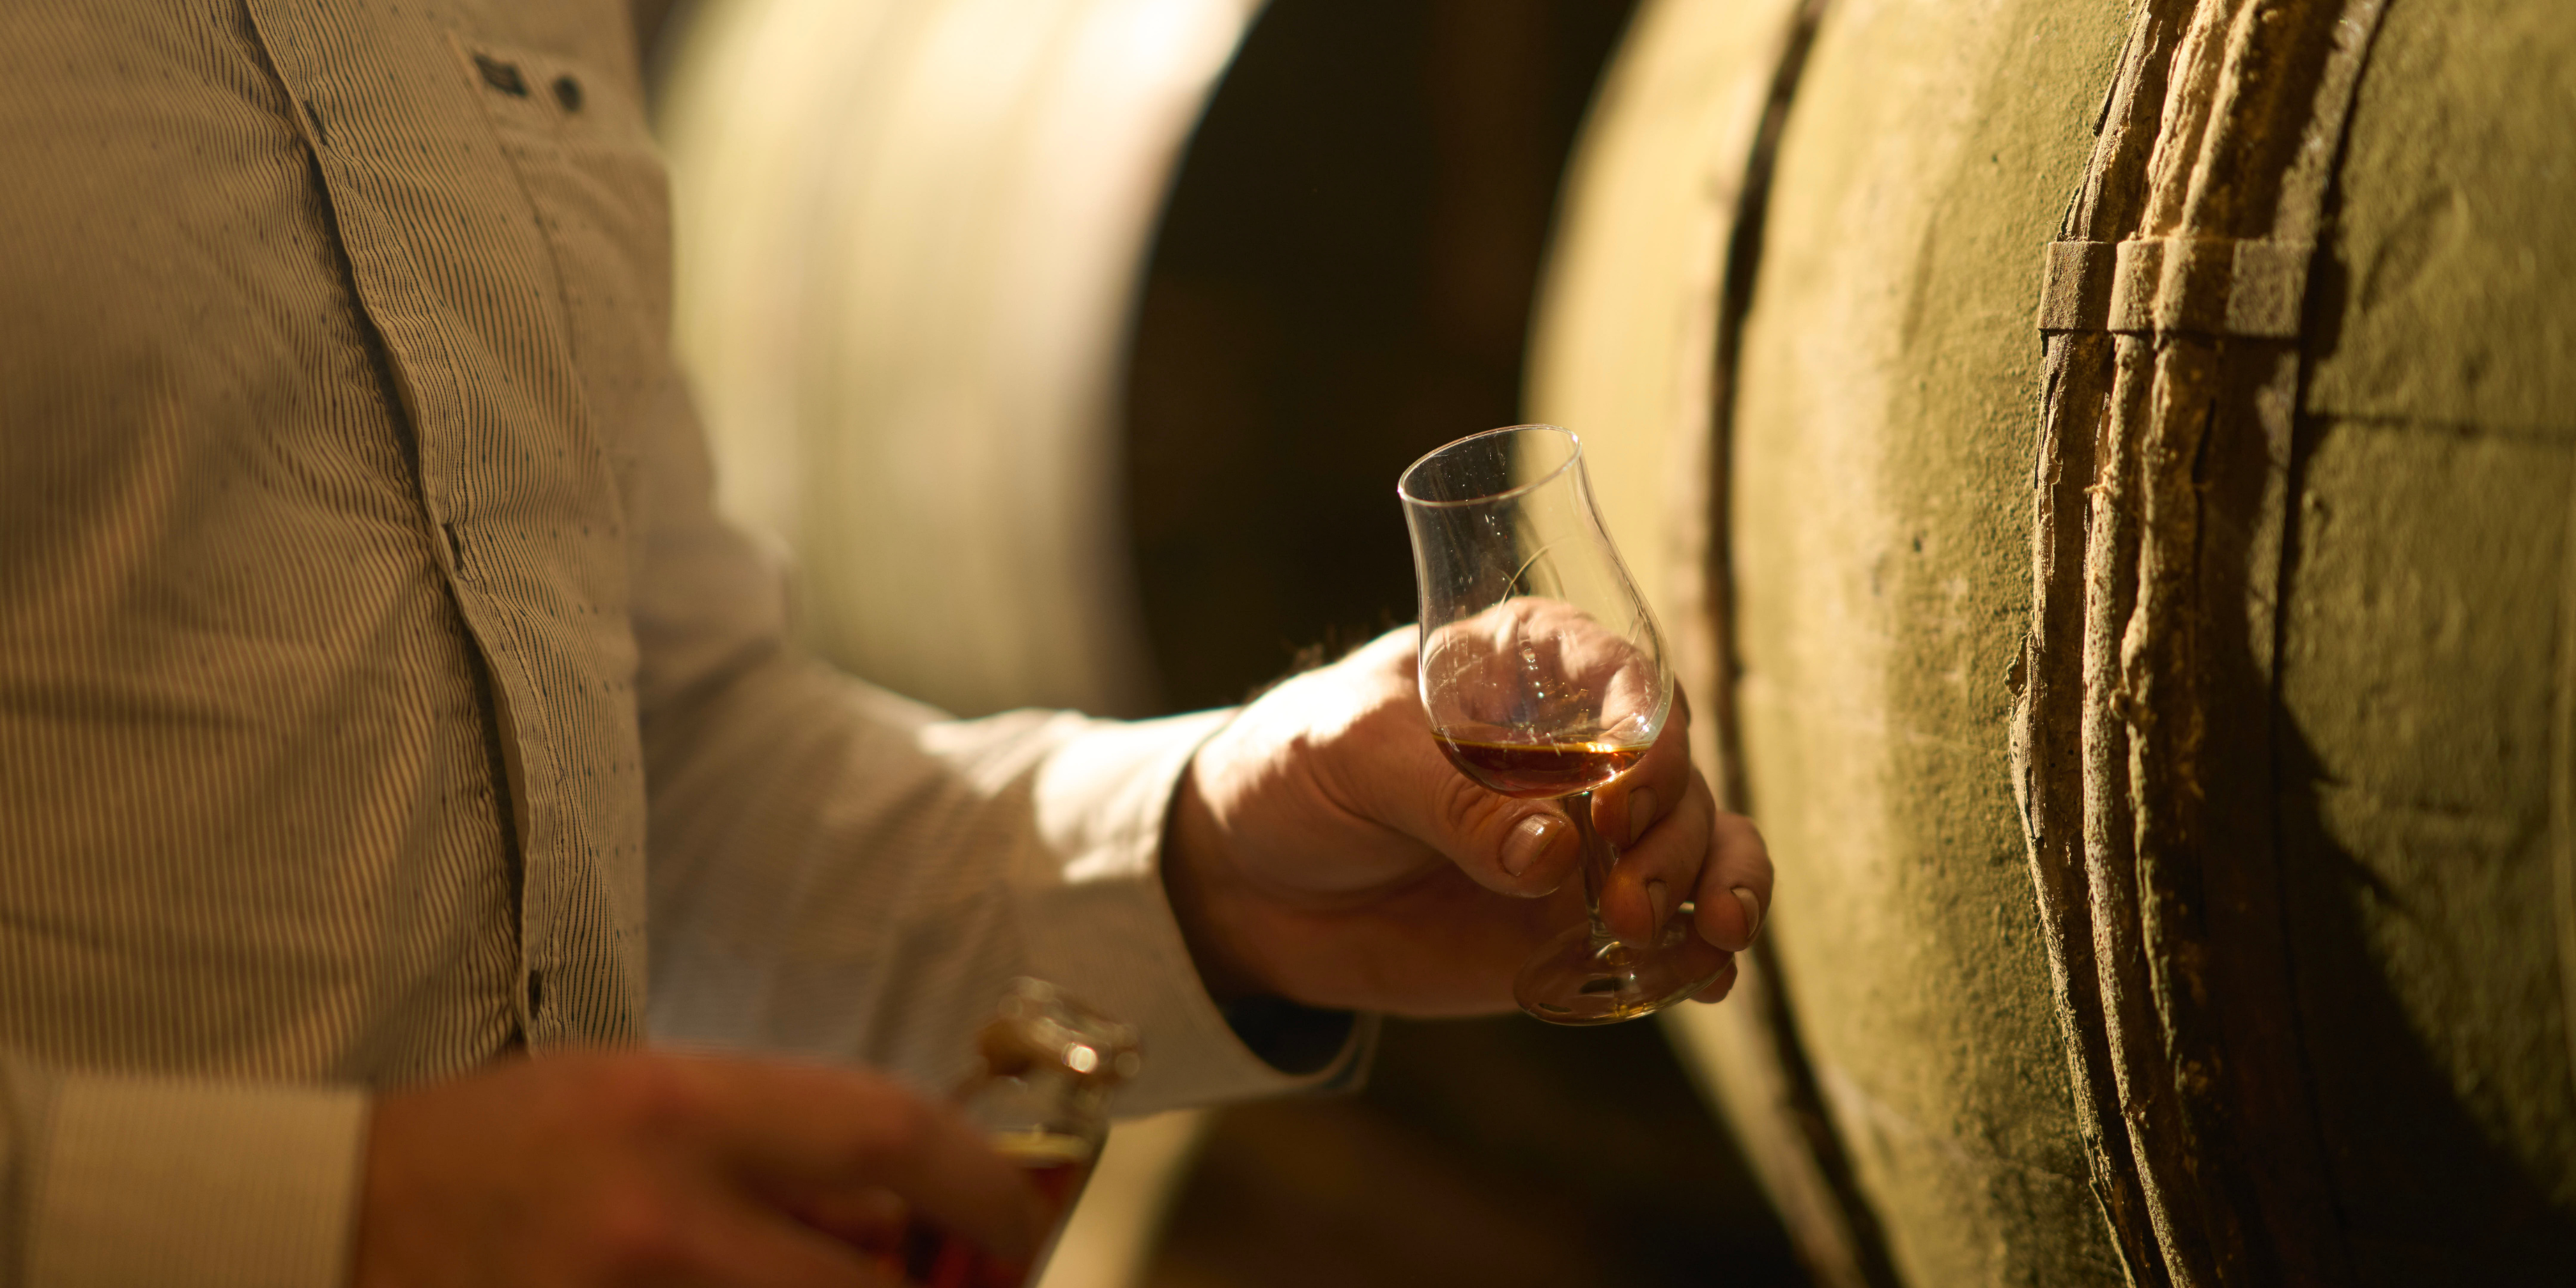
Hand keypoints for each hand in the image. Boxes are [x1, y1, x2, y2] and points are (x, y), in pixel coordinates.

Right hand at [352, 1050, 1042, 1287]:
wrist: (332, 1222)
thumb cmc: (501, 1145)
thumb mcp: (646, 1097)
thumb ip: (774, 1152)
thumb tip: (905, 1213)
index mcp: (679, 1110)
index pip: (888, 1133)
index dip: (983, 1183)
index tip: (1024, 1215)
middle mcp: (663, 1218)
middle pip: (867, 1287)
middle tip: (944, 1282)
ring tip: (806, 1279)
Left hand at [1163, 626, 1772, 1016]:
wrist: (1250, 879)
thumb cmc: (1299, 770)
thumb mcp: (1353, 757)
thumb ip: (1449, 800)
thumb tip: (1552, 854)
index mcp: (1533, 663)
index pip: (1628, 682)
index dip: (1643, 742)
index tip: (1614, 805)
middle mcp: (1584, 745)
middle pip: (1678, 774)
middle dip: (1674, 838)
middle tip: (1624, 900)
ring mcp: (1593, 836)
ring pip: (1701, 847)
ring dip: (1717, 887)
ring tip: (1710, 937)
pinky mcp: (1582, 919)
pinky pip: (1668, 931)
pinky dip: (1700, 953)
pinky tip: (1709, 976)